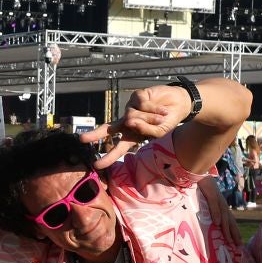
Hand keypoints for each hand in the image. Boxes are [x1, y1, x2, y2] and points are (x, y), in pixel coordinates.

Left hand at [79, 85, 193, 168]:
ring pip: (133, 117)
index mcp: (132, 135)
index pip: (118, 148)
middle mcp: (127, 122)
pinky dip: (154, 108)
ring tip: (163, 116)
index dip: (108, 157)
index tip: (96, 165)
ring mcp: (130, 109)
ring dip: (150, 118)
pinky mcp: (136, 97)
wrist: (179, 105)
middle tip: (82, 139)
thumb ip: (144, 130)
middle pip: (108, 128)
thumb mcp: (158, 132)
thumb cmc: (167, 121)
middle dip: (95, 134)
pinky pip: (141, 105)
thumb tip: (129, 121)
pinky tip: (162, 109)